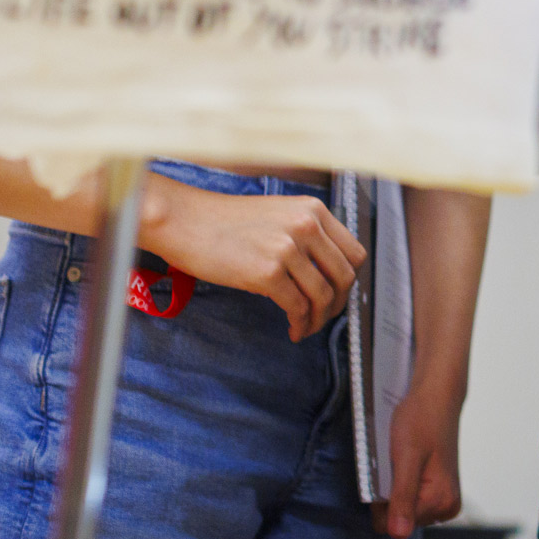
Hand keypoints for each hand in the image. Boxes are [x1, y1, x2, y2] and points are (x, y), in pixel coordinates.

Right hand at [147, 181, 365, 342]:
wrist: (185, 221)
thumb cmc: (224, 221)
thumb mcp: (278, 214)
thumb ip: (306, 235)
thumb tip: (325, 271)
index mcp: (313, 210)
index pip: (354, 252)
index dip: (349, 280)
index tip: (338, 293)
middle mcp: (307, 226)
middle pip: (344, 276)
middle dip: (338, 303)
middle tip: (325, 316)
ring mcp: (288, 248)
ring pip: (323, 295)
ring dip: (318, 319)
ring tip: (305, 327)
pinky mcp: (267, 272)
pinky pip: (298, 307)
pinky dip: (300, 323)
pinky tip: (292, 328)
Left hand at [375, 375, 464, 538]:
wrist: (436, 396)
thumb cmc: (421, 420)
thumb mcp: (406, 458)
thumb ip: (403, 497)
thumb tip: (399, 534)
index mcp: (441, 502)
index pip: (392, 525)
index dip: (382, 500)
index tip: (388, 472)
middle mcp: (447, 506)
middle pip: (399, 520)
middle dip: (389, 495)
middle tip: (396, 464)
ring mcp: (445, 499)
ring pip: (403, 510)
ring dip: (395, 488)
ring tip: (404, 460)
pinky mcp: (441, 490)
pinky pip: (411, 500)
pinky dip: (403, 484)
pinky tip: (410, 463)